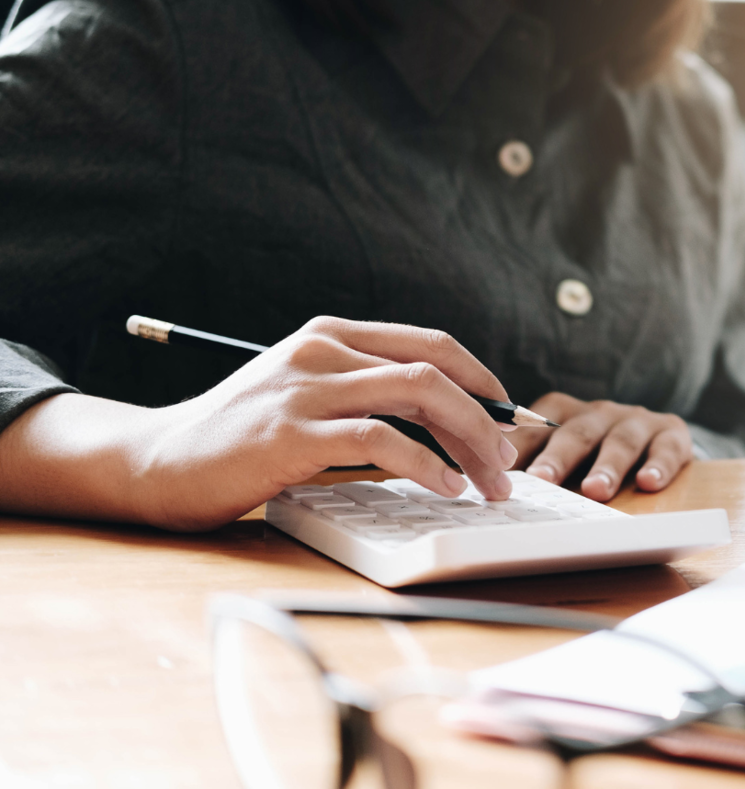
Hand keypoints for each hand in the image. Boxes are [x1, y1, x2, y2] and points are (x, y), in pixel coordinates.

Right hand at [0, 317, 518, 530]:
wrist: (157, 462)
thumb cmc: (240, 439)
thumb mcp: (307, 396)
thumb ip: (365, 393)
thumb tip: (447, 419)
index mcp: (331, 335)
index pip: (432, 343)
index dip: (481, 381)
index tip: (508, 420)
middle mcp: (323, 350)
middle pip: (436, 370)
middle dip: (486, 419)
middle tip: (508, 463)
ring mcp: (306, 387)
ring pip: (420, 395)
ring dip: (469, 442)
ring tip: (487, 482)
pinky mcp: (292, 432)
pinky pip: (382, 439)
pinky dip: (426, 465)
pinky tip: (444, 488)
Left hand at [505, 392, 692, 501]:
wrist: (656, 440)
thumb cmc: (593, 454)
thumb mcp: (557, 454)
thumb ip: (528, 466)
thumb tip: (480, 490)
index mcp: (561, 414)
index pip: (534, 429)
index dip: (518, 450)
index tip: (499, 471)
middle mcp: (597, 412)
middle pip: (576, 433)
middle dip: (558, 458)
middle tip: (541, 479)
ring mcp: (635, 421)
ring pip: (619, 441)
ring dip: (607, 467)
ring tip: (595, 491)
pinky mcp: (671, 433)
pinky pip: (666, 447)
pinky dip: (659, 465)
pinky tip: (649, 483)